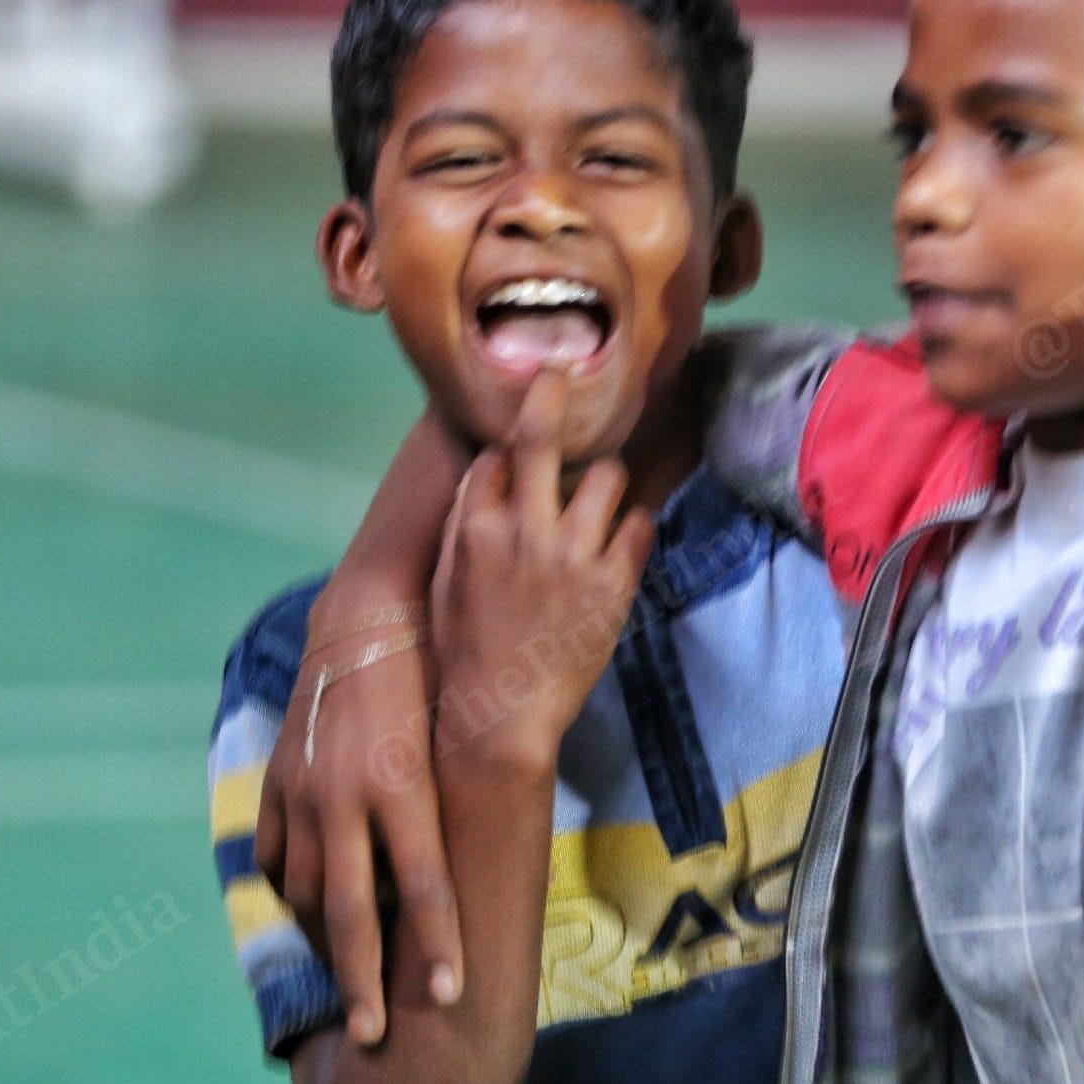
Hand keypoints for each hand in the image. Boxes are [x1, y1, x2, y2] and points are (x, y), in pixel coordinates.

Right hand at [253, 603, 460, 1049]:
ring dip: (328, 945)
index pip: (427, 884)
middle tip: (374, 1037)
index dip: (439, 944)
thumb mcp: (450, 747)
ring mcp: (305, 793)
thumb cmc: (433, 684)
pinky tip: (310, 917)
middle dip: (364, 983)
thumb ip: (447, 815)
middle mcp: (349, 797)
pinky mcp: (278, 784)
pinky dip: (293, 893)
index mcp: (405, 787)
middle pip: (356, 912)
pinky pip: (277, 858)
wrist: (369, 623)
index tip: (449, 998)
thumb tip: (456, 885)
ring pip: (310, 892)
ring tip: (348, 985)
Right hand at [428, 369, 653, 766]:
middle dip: (554, 395)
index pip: (496, 455)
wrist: (501, 714)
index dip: (513, 442)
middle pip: (545, 438)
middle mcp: (524, 530)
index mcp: (475, 529)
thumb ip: (465, 523)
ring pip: (607, 475)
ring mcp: (573, 554)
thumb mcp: (445, 581)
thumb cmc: (466, 649)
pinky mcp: (613, 581)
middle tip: (564, 370)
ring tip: (603, 493)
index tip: (526, 428)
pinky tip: (622, 536)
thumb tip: (485, 472)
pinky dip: (632, 524)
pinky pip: (638, 523)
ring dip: (607, 478)